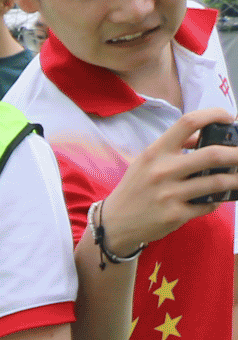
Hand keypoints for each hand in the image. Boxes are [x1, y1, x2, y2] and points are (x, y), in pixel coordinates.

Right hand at [98, 108, 237, 257]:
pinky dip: (215, 201)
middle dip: (237, 154)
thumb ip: (173, 148)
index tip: (228, 118)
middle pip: (212, 154)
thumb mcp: (146, 162)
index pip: (188, 122)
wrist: (114, 224)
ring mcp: (169, 195)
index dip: (214, 115)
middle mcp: (162, 171)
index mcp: (155, 152)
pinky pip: (207, 205)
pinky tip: (214, 199)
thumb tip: (205, 137)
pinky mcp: (175, 215)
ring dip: (235, 180)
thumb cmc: (135, 189)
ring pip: (217, 182)